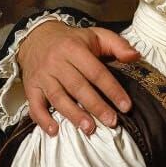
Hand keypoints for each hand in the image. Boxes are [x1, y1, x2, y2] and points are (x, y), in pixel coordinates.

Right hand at [20, 21, 138, 134]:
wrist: (37, 37)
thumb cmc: (73, 40)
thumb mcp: (97, 35)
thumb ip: (118, 45)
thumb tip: (135, 56)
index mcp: (74, 49)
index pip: (96, 72)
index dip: (112, 90)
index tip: (126, 106)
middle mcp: (56, 62)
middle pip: (78, 87)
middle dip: (96, 106)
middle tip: (111, 122)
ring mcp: (42, 76)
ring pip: (58, 97)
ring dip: (73, 115)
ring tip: (89, 129)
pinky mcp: (30, 87)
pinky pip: (34, 105)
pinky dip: (42, 119)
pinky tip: (54, 131)